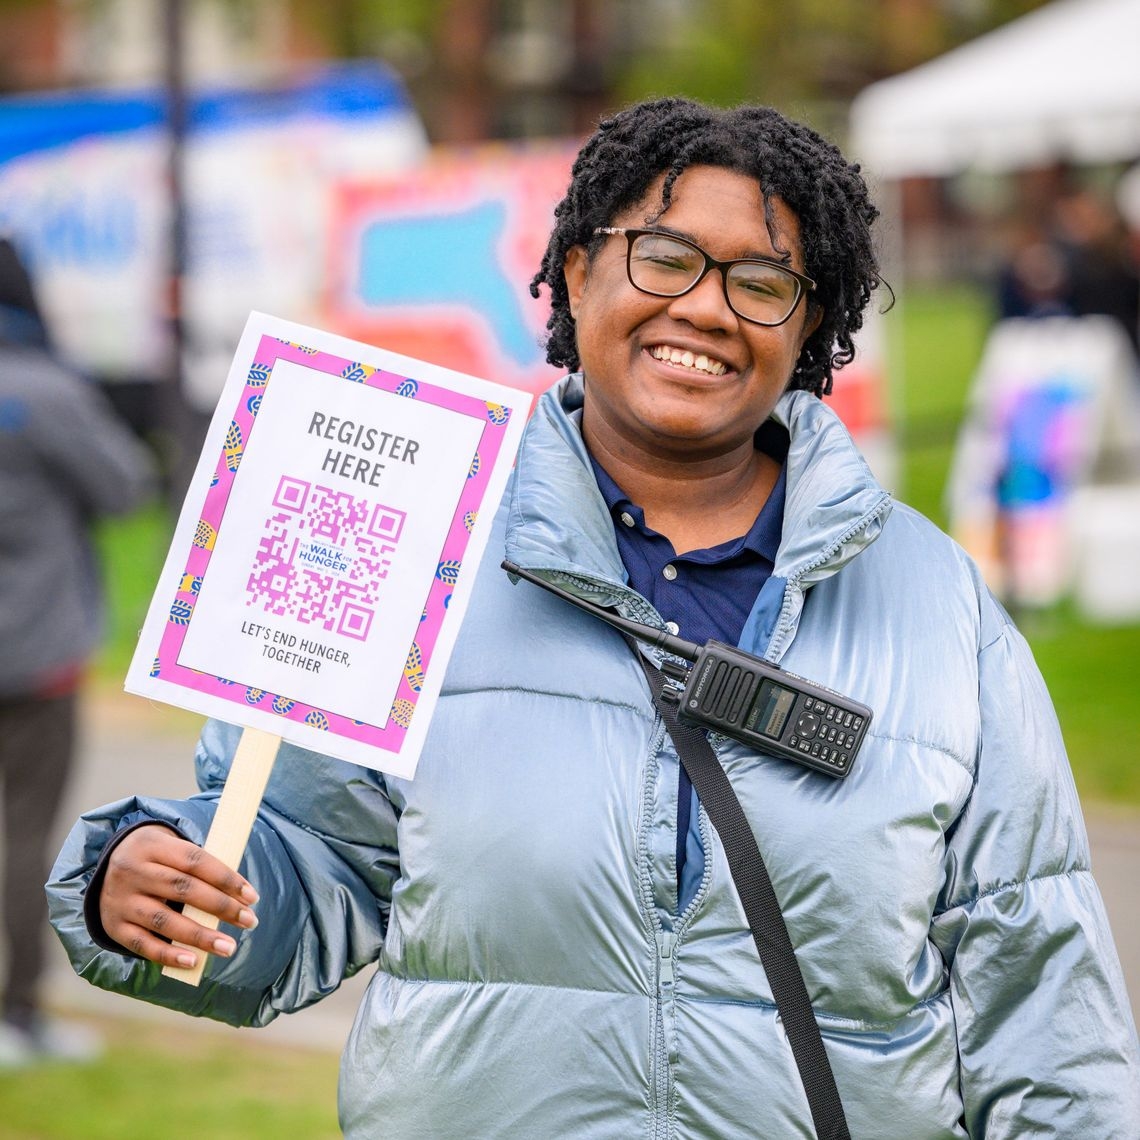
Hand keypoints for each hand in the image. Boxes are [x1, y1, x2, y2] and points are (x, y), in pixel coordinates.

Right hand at [98, 824, 258, 969]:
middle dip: (221, 907)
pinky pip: (143, 944)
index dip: (227, 879)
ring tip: (228, 946)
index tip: (252, 897)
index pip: (196, 861)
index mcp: (152, 845)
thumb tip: (237, 894)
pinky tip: (194, 961)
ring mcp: (121, 900)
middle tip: (250, 921)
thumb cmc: (156, 860)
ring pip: (165, 920)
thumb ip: (198, 866)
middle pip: (184, 890)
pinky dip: (169, 955)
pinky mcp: (114, 926)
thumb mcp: (171, 848)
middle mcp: (133, 871)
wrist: (105, 869)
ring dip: (200, 936)